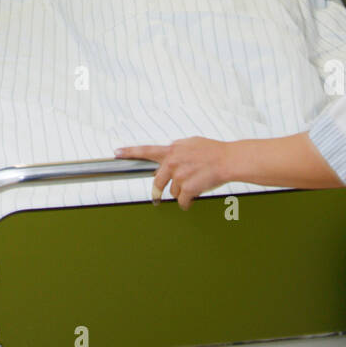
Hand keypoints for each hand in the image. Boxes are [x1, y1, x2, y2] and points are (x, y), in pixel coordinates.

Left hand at [113, 138, 232, 209]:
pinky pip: (182, 202)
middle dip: (159, 190)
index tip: (117, 152)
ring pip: (173, 192)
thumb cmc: (213, 152)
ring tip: (195, 183)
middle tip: (158, 196)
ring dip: (181, 192)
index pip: (146, 150)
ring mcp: (179, 175)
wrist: (228, 160)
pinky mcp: (187, 188)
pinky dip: (187, 203)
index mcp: (172, 150)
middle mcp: (172, 162)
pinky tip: (196, 195)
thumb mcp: (191, 143)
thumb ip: (177, 149)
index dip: (130, 152)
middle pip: (157, 181)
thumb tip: (170, 154)